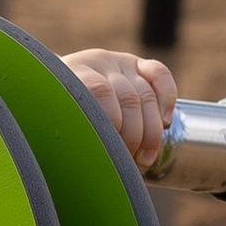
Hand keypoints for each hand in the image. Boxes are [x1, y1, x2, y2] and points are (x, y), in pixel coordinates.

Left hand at [65, 48, 175, 164]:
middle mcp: (100, 62)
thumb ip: (70, 132)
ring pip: (147, 94)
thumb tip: (83, 163)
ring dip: (150, 131)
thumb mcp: (58, 118)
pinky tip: (166, 122)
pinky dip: (167, 98)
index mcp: (75, 71)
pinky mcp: (139, 64)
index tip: (110, 147)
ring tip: (144, 158)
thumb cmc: (60, 112)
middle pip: (128, 97)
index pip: (99, 90)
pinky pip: (160, 74)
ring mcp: (121, 62)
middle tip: (128, 159)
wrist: (60, 83)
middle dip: (133, 134)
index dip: (110, 118)